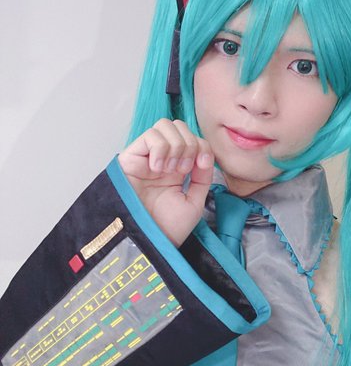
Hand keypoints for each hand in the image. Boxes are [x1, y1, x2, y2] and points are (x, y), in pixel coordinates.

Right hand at [118, 119, 213, 246]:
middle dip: (188, 143)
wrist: (151, 240)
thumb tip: (204, 153)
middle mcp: (162, 159)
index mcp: (178, 168)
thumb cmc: (169, 227)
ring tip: (170, 169)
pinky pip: (150, 135)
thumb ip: (202, 176)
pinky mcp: (131, 158)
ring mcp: (147, 157)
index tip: (201, 165)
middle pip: (179, 126)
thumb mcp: (194, 200)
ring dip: (175, 145)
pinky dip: (160, 147)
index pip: (193, 139)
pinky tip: (158, 167)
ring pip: (165, 125)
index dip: (201, 146)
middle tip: (183, 169)